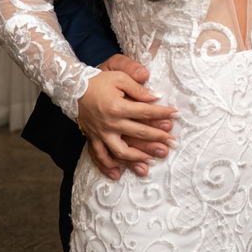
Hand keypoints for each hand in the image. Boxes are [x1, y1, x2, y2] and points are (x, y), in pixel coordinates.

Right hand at [77, 57, 177, 179]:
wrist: (73, 88)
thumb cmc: (99, 81)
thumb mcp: (119, 77)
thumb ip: (138, 88)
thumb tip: (156, 97)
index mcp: (118, 107)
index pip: (146, 111)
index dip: (163, 113)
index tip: (177, 114)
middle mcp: (110, 123)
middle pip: (138, 133)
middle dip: (158, 138)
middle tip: (173, 143)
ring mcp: (101, 133)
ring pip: (120, 151)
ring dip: (137, 158)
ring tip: (152, 161)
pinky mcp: (93, 138)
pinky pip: (99, 156)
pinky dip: (108, 166)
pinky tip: (118, 174)